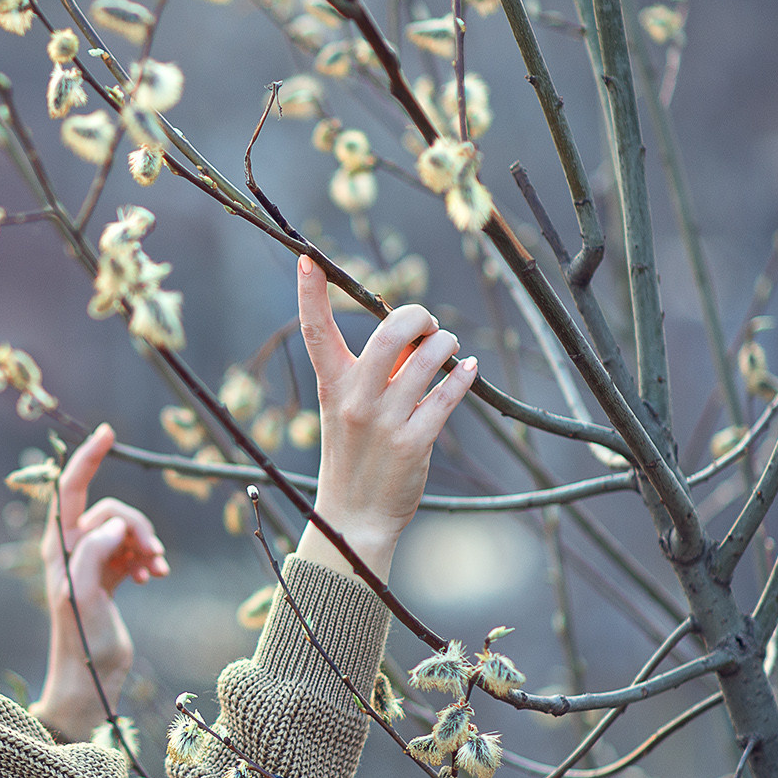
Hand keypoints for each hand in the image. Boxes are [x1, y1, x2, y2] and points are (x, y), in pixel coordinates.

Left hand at [30, 423, 168, 741]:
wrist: (90, 680)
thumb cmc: (81, 640)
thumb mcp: (82, 594)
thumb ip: (91, 552)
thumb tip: (114, 525)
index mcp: (58, 546)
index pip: (70, 488)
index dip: (88, 458)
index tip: (109, 432)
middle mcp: (71, 549)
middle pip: (113, 511)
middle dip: (138, 527)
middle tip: (153, 555)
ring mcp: (91, 562)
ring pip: (127, 530)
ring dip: (147, 545)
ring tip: (157, 570)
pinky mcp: (108, 577)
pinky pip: (133, 551)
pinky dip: (147, 559)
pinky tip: (155, 578)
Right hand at [293, 255, 476, 580]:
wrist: (353, 519)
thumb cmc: (354, 457)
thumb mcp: (351, 411)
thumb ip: (377, 372)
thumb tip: (415, 338)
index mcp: (332, 386)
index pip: (314, 331)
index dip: (309, 293)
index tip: (306, 259)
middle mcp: (354, 399)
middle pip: (389, 331)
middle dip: (418, 316)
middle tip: (428, 325)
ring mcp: (383, 421)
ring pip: (428, 359)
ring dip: (447, 346)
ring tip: (450, 351)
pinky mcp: (413, 443)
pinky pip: (449, 395)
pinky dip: (465, 377)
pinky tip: (470, 370)